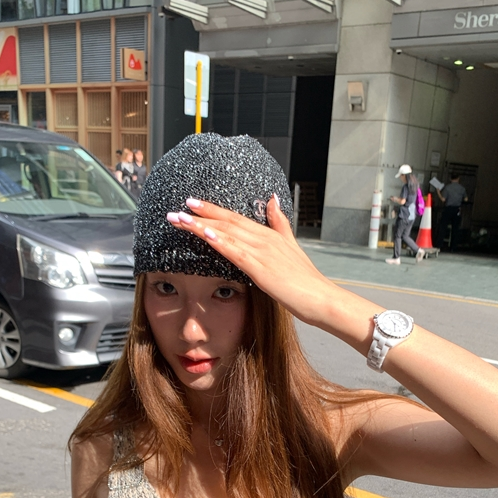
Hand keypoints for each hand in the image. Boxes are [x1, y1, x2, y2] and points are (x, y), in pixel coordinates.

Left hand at [166, 196, 344, 327]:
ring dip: (201, 226)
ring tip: (179, 220)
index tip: (192, 203)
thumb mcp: (291, 246)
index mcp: (269, 234)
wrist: (320, 298)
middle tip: (176, 209)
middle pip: (227, 222)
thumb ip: (280, 223)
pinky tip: (205, 234)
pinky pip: (237, 252)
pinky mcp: (261, 269)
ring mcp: (263, 252)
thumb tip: (273, 199)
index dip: (212, 209)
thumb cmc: (305, 279)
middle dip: (200, 214)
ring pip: (227, 234)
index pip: (235, 218)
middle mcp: (264, 239)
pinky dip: (220, 242)